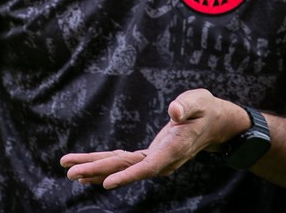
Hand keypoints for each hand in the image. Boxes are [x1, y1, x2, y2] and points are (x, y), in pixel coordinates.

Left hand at [60, 89, 246, 189]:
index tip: (106, 183)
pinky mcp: (150, 156)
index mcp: (174, 149)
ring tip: (69, 171)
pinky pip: (124, 161)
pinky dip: (105, 163)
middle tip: (71, 173)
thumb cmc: (207, 109)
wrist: (216, 123)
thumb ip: (187, 106)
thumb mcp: (199, 101)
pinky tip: (87, 170)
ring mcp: (155, 160)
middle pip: (126, 168)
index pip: (148, 166)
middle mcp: (162, 160)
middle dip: (98, 171)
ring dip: (94, 168)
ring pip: (121, 166)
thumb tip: (174, 111)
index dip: (127, 175)